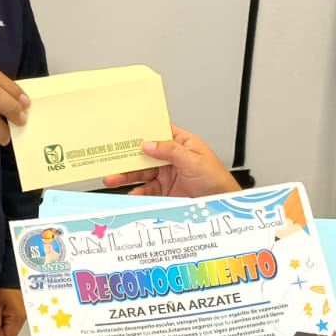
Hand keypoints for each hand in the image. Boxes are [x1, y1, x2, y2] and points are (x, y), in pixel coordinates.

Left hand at [0, 286, 26, 335]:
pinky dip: (7, 317)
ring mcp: (24, 314)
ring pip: (12, 327)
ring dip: (4, 322)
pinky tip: (4, 307)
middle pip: (11, 334)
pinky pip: (14, 320)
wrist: (12, 273)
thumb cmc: (4, 286)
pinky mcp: (23, 310)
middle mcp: (24, 317)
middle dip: (0, 328)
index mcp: (18, 317)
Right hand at [102, 124, 239, 198]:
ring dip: (127, 176)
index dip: (142, 131)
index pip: (158, 132)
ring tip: (114, 179)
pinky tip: (132, 193)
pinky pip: (147, 190)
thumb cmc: (217, 180)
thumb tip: (149, 143)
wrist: (222, 204)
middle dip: (128, 158)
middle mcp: (172, 158)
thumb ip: (170, 151)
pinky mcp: (165, 191)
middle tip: (113, 160)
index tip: (124, 133)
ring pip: (142, 173)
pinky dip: (137, 192)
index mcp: (181, 143)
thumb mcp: (194, 161)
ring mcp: (167, 175)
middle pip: (145, 155)